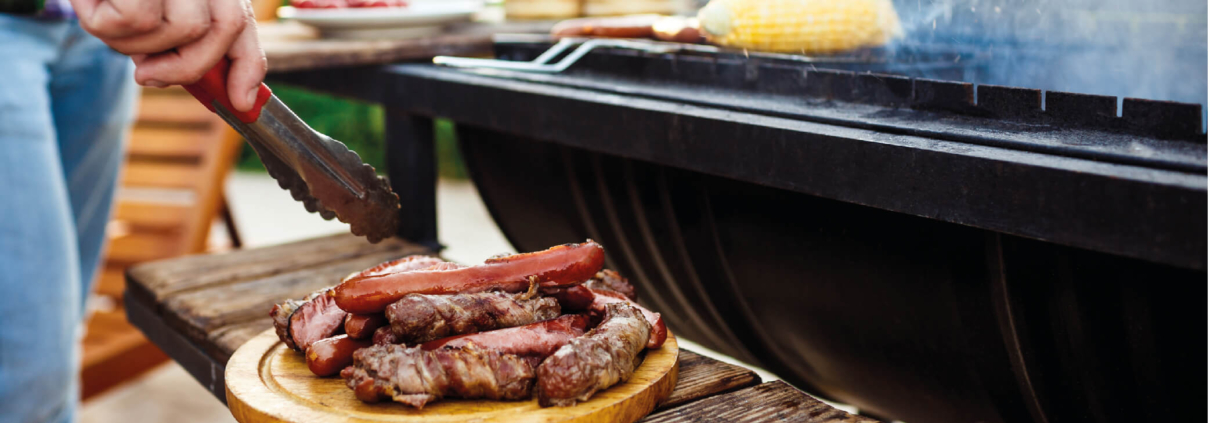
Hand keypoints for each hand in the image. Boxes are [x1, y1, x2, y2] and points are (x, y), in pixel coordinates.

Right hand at [70, 0, 267, 111]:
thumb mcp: (148, 15)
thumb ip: (179, 46)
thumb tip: (196, 83)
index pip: (243, 22)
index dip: (248, 67)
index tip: (241, 102)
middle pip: (226, 28)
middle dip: (188, 67)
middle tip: (147, 74)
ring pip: (182, 28)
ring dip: (137, 43)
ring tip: (109, 17)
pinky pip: (138, 18)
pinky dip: (109, 25)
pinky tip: (95, 2)